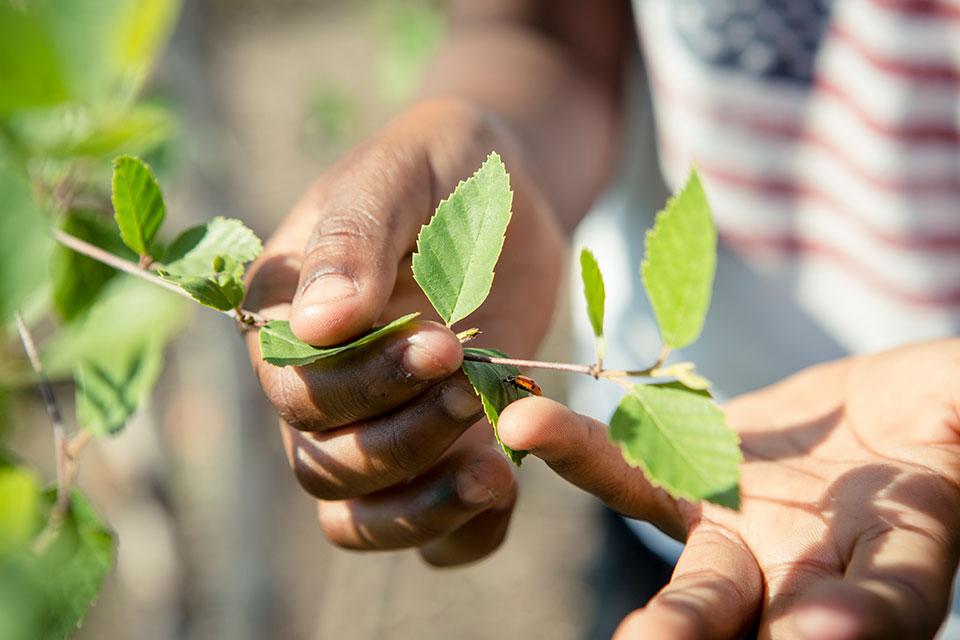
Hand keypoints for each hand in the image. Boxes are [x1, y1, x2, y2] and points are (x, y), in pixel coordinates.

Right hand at [245, 98, 564, 565]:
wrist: (507, 193)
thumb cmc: (441, 168)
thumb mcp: (398, 176)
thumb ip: (354, 240)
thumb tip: (315, 326)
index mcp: (283, 322)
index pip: (296, 390)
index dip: (364, 382)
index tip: (443, 343)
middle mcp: (318, 389)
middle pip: (325, 465)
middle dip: (402, 438)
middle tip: (471, 382)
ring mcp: (376, 429)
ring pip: (360, 518)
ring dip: (424, 509)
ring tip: (497, 473)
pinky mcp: (438, 454)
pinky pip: (430, 537)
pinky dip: (462, 536)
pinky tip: (508, 489)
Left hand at [498, 341, 959, 637]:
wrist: (864, 420)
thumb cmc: (934, 412)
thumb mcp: (957, 400)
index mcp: (894, 559)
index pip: (886, 602)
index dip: (859, 621)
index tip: (823, 635)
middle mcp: (808, 574)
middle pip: (762, 621)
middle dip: (704, 636)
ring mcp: (739, 539)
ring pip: (695, 588)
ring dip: (659, 612)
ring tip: (626, 635)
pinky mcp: (682, 486)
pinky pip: (629, 476)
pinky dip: (581, 454)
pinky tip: (528, 423)